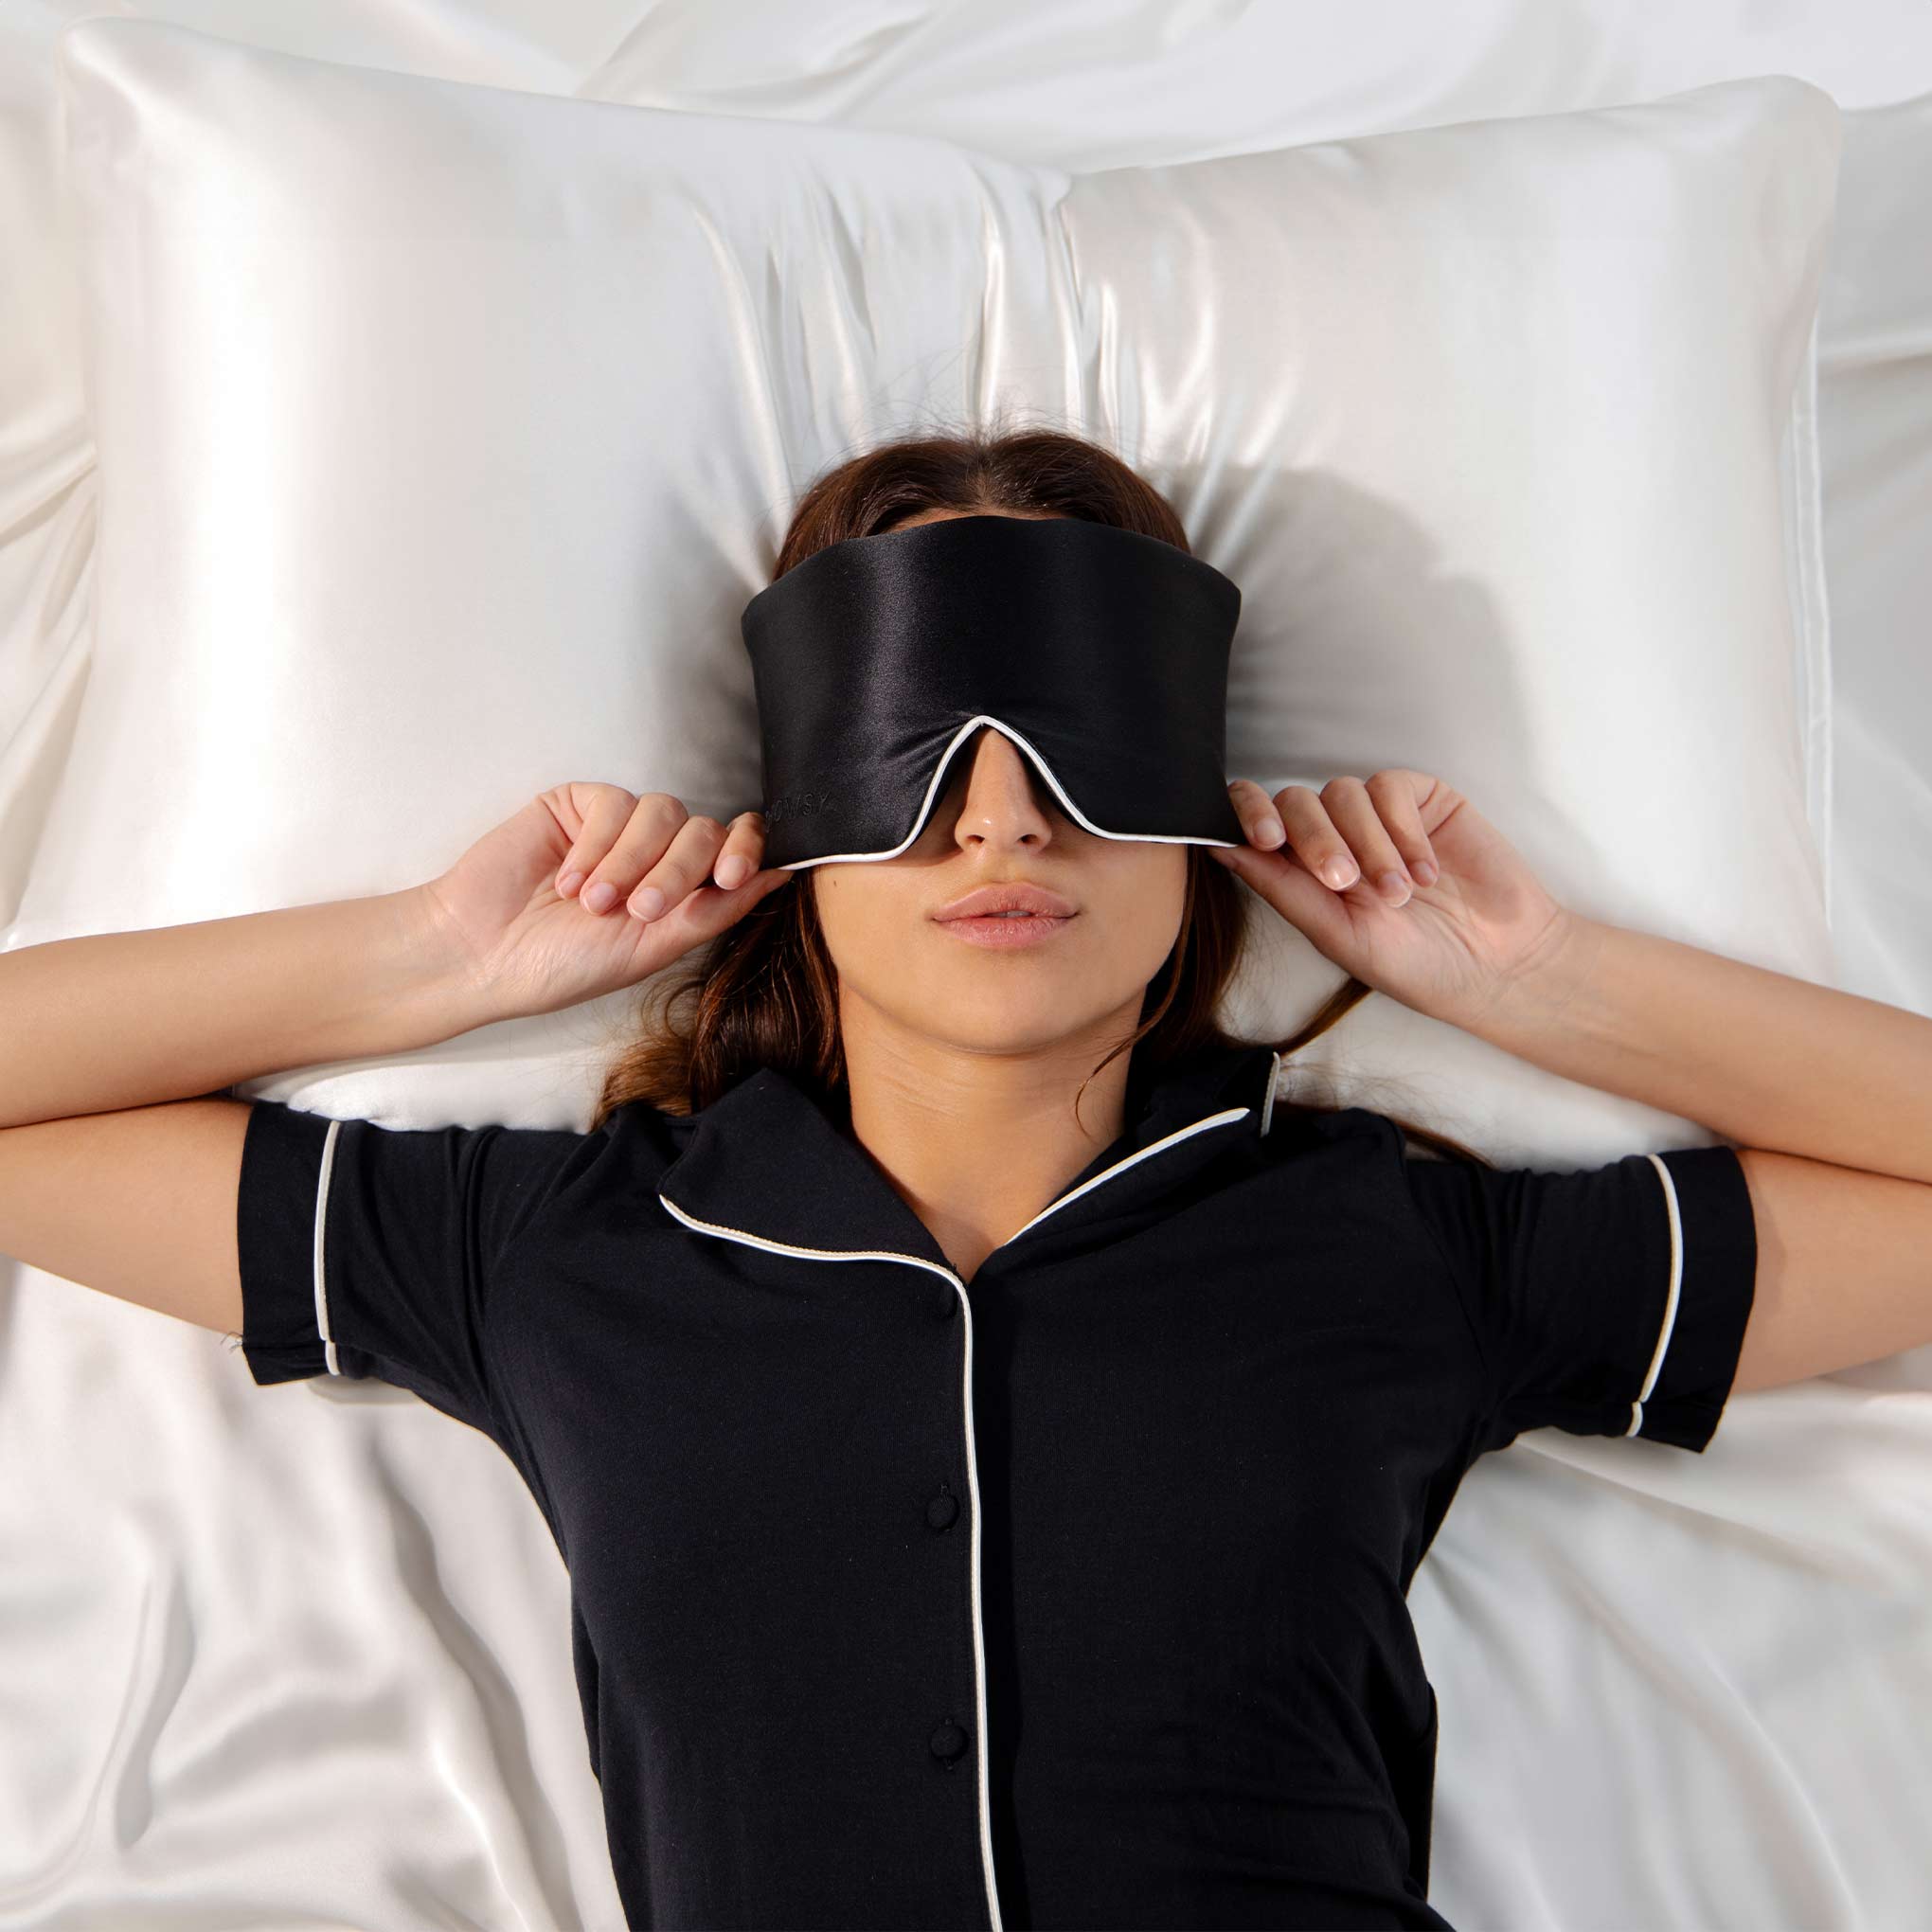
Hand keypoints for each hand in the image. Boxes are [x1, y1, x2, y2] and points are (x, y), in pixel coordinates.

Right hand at [420, 782, 792, 1020]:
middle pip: (702, 832)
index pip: (735, 851)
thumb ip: (713, 911)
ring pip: (662, 812)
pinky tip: (566, 878)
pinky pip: (614, 803)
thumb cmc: (562, 964)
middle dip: (674, 872)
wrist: (484, 952)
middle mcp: (657, 855)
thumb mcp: (650, 949)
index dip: (743, 851)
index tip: (731, 876)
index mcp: (682, 892)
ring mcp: (618, 828)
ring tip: (590, 902)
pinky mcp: (579, 805)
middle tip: (638, 910)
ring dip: (630, 862)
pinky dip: (595, 845)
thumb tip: (780, 877)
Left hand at [1210, 769, 1579, 1028]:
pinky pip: (1390, 788)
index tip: (1264, 837)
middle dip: (1315, 840)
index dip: (1249, 815)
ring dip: (1369, 845)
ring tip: (1401, 894)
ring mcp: (1377, 817)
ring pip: (1343, 793)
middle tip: (1344, 882)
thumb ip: (1283, 890)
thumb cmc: (1416, 964)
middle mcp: (1335, 838)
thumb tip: (1222, 851)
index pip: (1259, 823)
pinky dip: (1402, 830)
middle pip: (1297, 802)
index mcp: (1304, 873)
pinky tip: (1426, 871)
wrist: (1497, 964)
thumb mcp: (1339, 936)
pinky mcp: (1421, 799)